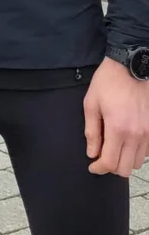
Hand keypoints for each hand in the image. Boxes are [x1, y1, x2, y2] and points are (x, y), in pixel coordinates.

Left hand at [84, 56, 148, 175]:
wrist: (132, 65)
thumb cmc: (108, 82)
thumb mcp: (92, 103)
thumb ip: (92, 131)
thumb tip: (92, 153)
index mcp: (118, 129)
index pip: (110, 163)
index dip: (99, 168)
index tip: (92, 166)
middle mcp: (136, 135)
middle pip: (125, 169)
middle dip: (111, 167)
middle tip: (103, 156)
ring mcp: (148, 132)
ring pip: (137, 162)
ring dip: (124, 160)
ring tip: (115, 148)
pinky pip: (146, 152)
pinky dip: (136, 152)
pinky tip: (127, 141)